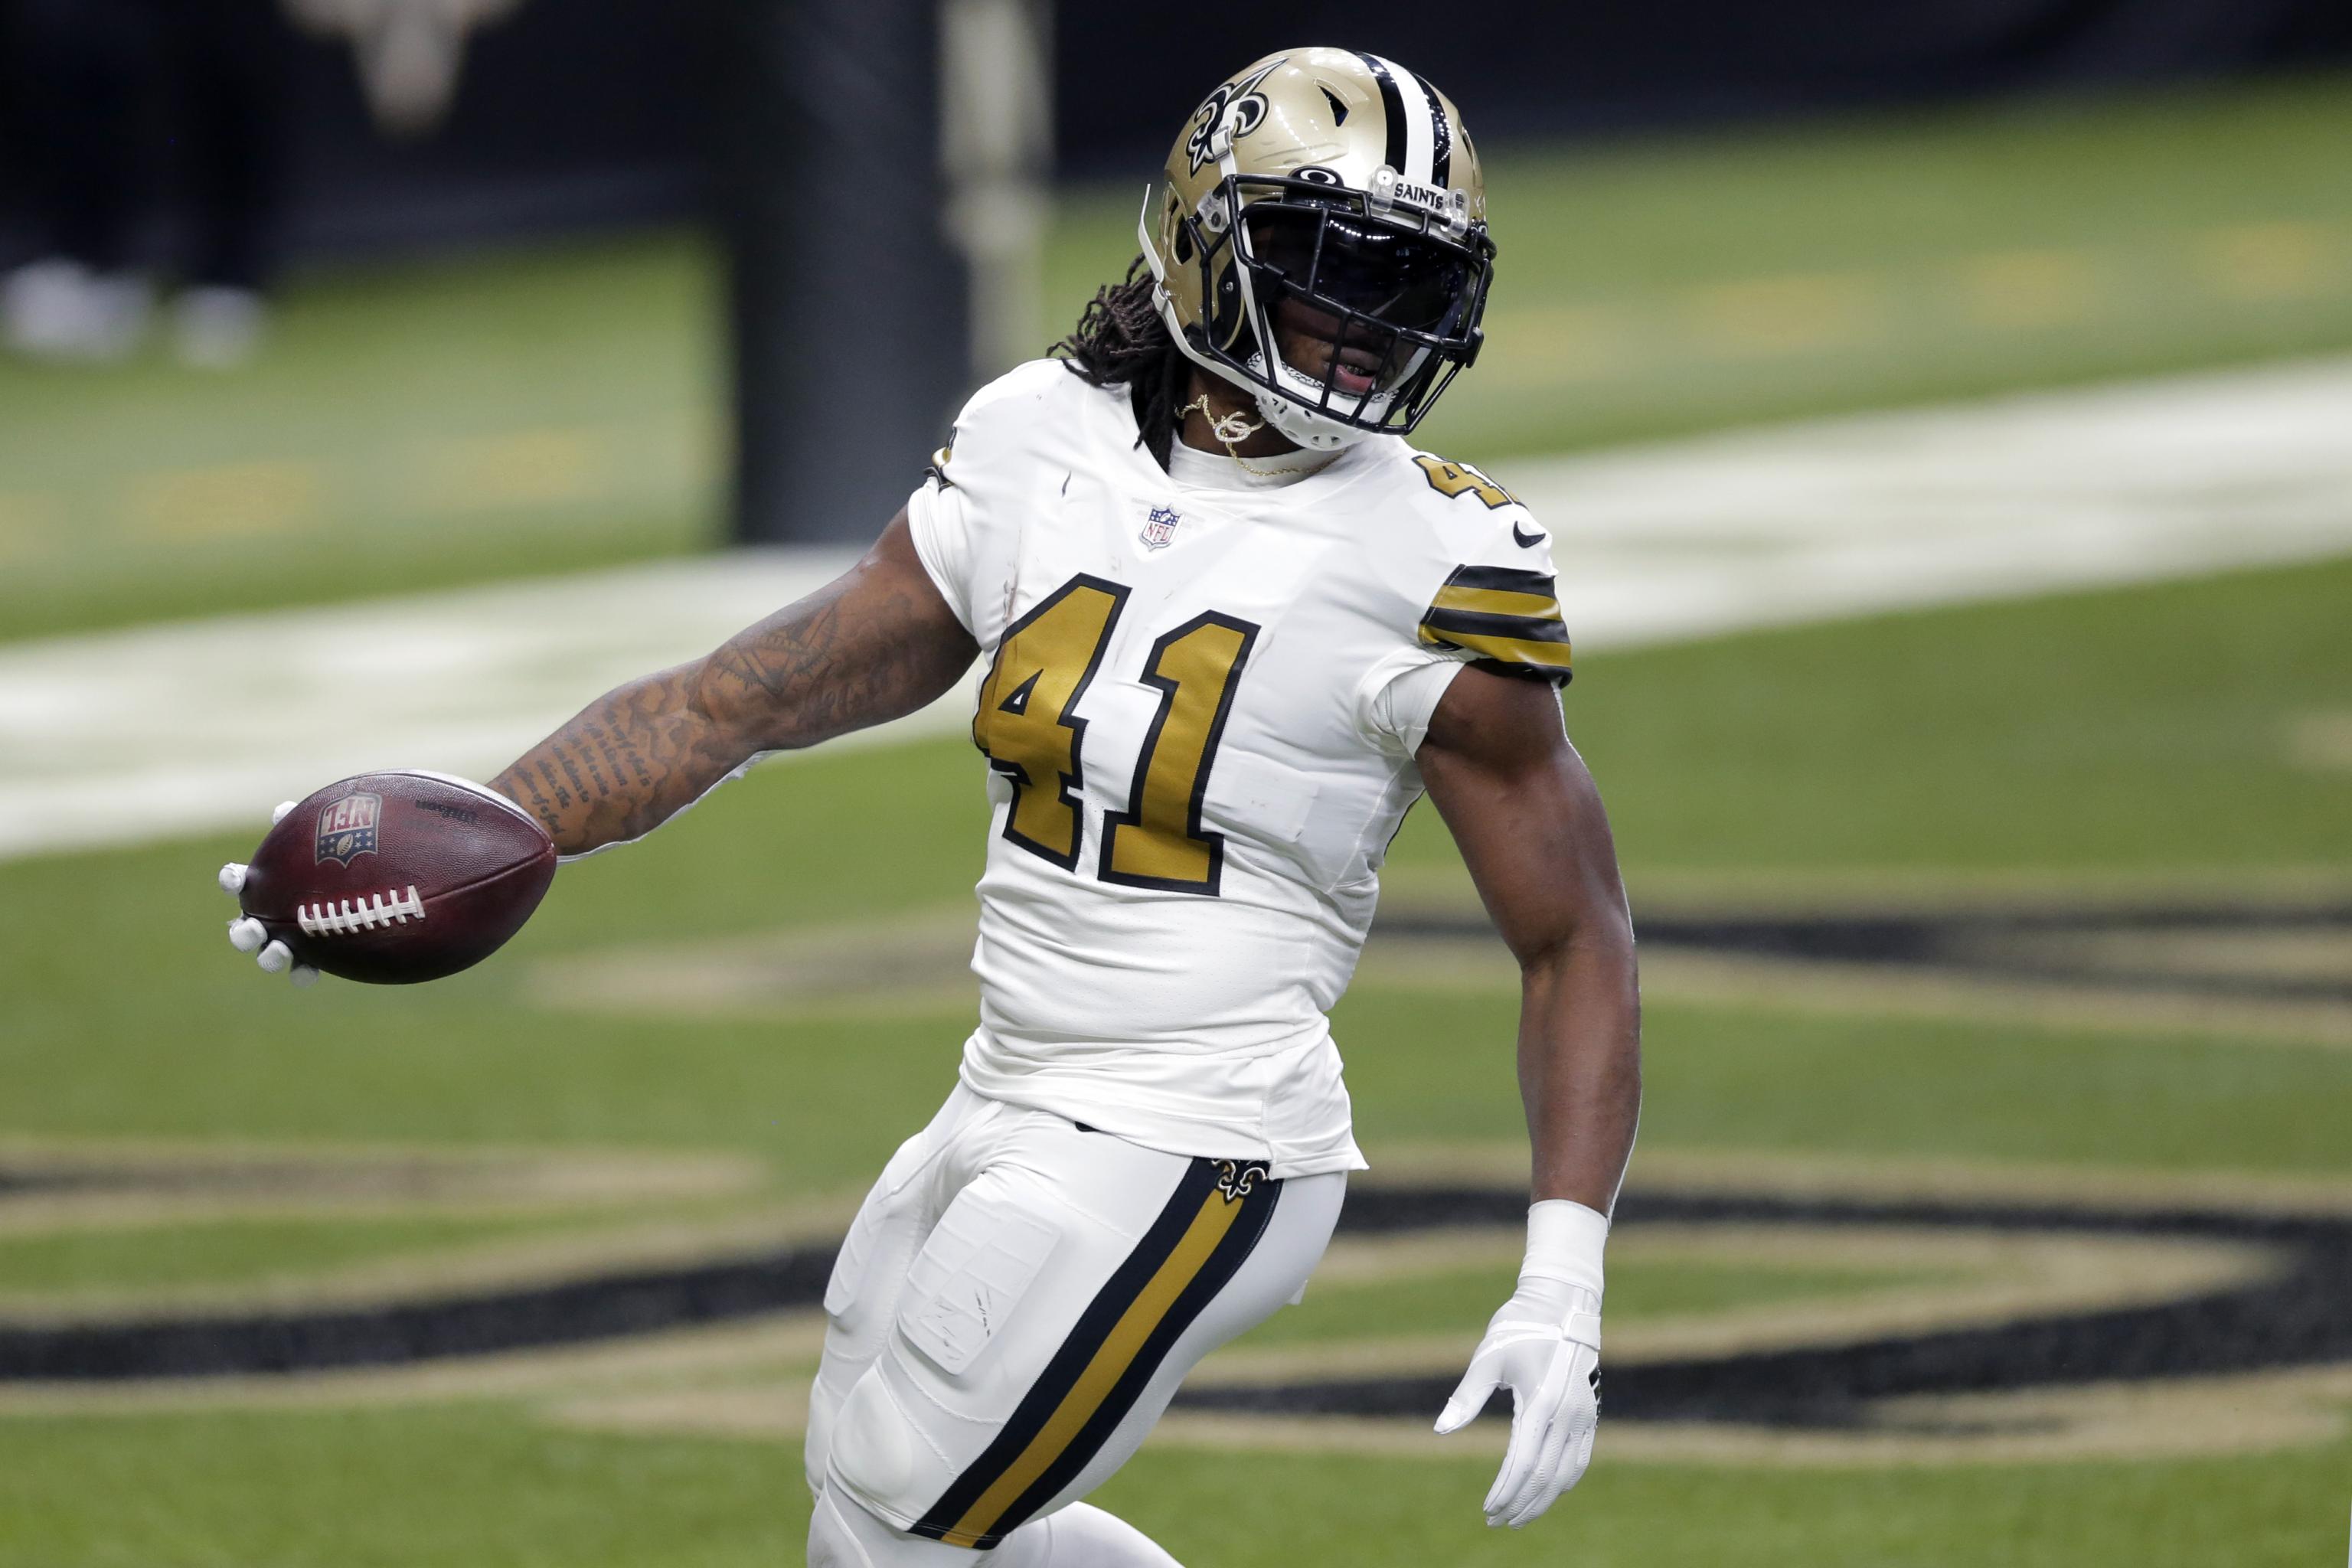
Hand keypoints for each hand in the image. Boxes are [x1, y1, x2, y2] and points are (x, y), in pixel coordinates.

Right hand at [218, 801, 318, 987]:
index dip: (232, 879)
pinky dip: (301, 973)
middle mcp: (267, 915)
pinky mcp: (310, 956)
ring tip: (278, 951)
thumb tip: (282, 809)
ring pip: (267, 954)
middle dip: (242, 932)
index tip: (237, 878)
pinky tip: (308, 973)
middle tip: (252, 929)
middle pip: (242, 928)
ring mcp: (286, 939)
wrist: (365, 889)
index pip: (237, 880)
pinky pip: (301, 971)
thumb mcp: (319, 838)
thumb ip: (300, 825)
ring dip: (268, 955)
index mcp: (263, 885)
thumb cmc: (330, 859)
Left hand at [1434, 1275, 1602, 1527]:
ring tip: (1519, 1516)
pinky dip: (1563, 1482)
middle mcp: (1568, 1414)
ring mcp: (1583, 1415)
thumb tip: (1441, 1430)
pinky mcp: (1590, 1413)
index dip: (1505, 1491)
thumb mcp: (1488, 1357)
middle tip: (1497, 1522)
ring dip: (1542, 1500)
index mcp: (1541, 1402)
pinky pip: (1579, 1459)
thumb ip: (1467, 1396)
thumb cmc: (1518, 1328)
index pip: (1523, 1463)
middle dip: (1521, 1503)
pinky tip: (1546, 1492)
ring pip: (1565, 1474)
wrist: (1562, 1303)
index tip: (1487, 1510)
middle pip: (1545, 1476)